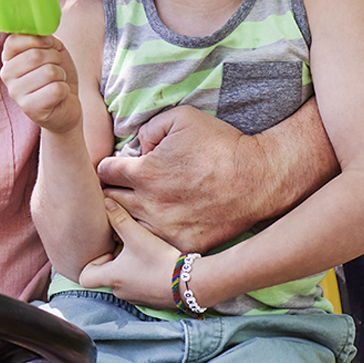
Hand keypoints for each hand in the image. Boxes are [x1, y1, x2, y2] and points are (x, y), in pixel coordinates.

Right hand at [0, 33, 81, 134]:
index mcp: (9, 59)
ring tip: (56, 83)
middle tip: (57, 67)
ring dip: (60, 76)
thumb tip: (43, 34)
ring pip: (49, 72)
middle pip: (35, 55)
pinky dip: (65, 90)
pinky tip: (59, 96)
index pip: (15, 40)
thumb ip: (45, 39)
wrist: (66, 107)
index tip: (50, 44)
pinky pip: (57, 89)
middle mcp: (7, 75)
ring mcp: (16, 93)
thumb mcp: (53, 51)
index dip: (39, 39)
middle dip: (55, 58)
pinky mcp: (30, 108)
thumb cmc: (57, 77)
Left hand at [78, 196, 179, 309]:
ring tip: (145, 253)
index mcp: (111, 278)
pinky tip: (157, 263)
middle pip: (106, 276)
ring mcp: (135, 298)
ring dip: (130, 267)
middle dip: (114, 260)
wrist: (191, 283)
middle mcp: (120, 292)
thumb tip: (105, 202)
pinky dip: (143, 276)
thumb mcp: (137, 235)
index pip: (84, 277)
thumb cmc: (160, 260)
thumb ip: (119, 218)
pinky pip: (140, 287)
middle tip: (128, 246)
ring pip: (124, 281)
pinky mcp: (151, 300)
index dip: (92, 261)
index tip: (110, 249)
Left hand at [96, 106, 278, 251]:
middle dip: (113, 192)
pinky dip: (151, 237)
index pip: (104, 172)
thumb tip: (138, 147)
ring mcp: (165, 228)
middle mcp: (149, 204)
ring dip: (128, 218)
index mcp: (145, 173)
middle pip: (110, 202)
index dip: (109, 167)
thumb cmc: (222, 144)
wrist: (259, 178)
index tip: (117, 168)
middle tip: (122, 188)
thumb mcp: (183, 118)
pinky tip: (158, 226)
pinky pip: (153, 244)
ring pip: (127, 228)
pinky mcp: (182, 244)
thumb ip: (150, 128)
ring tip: (138, 209)